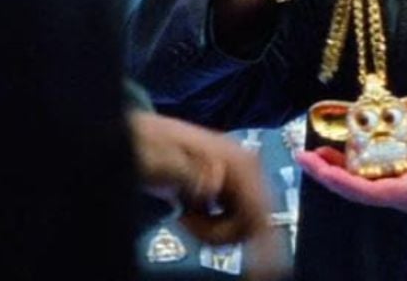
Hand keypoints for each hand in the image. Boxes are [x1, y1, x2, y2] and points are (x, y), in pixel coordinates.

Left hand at [128, 112, 284, 279]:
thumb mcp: (164, 159)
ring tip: (185, 214)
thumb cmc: (150, 146)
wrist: (140, 139)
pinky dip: (211, 226)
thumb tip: (216, 188)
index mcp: (238, 161)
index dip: (266, 241)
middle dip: (222, 233)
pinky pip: (234, 221)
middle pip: (256, 220)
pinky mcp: (230, 190)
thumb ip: (191, 173)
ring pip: (245, 224)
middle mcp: (247, 170)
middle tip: (185, 222)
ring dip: (213, 230)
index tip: (265, 272)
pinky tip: (190, 211)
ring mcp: (239, 180)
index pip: (262, 207)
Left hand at [295, 141, 406, 213]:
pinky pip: (371, 175)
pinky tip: (341, 151)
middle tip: (301, 156)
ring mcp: (404, 189)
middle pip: (357, 191)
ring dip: (336, 170)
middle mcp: (405, 195)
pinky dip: (352, 164)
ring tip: (313, 153)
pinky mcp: (406, 178)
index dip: (341, 181)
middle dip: (327, 176)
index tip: (317, 167)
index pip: (371, 192)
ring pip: (361, 183)